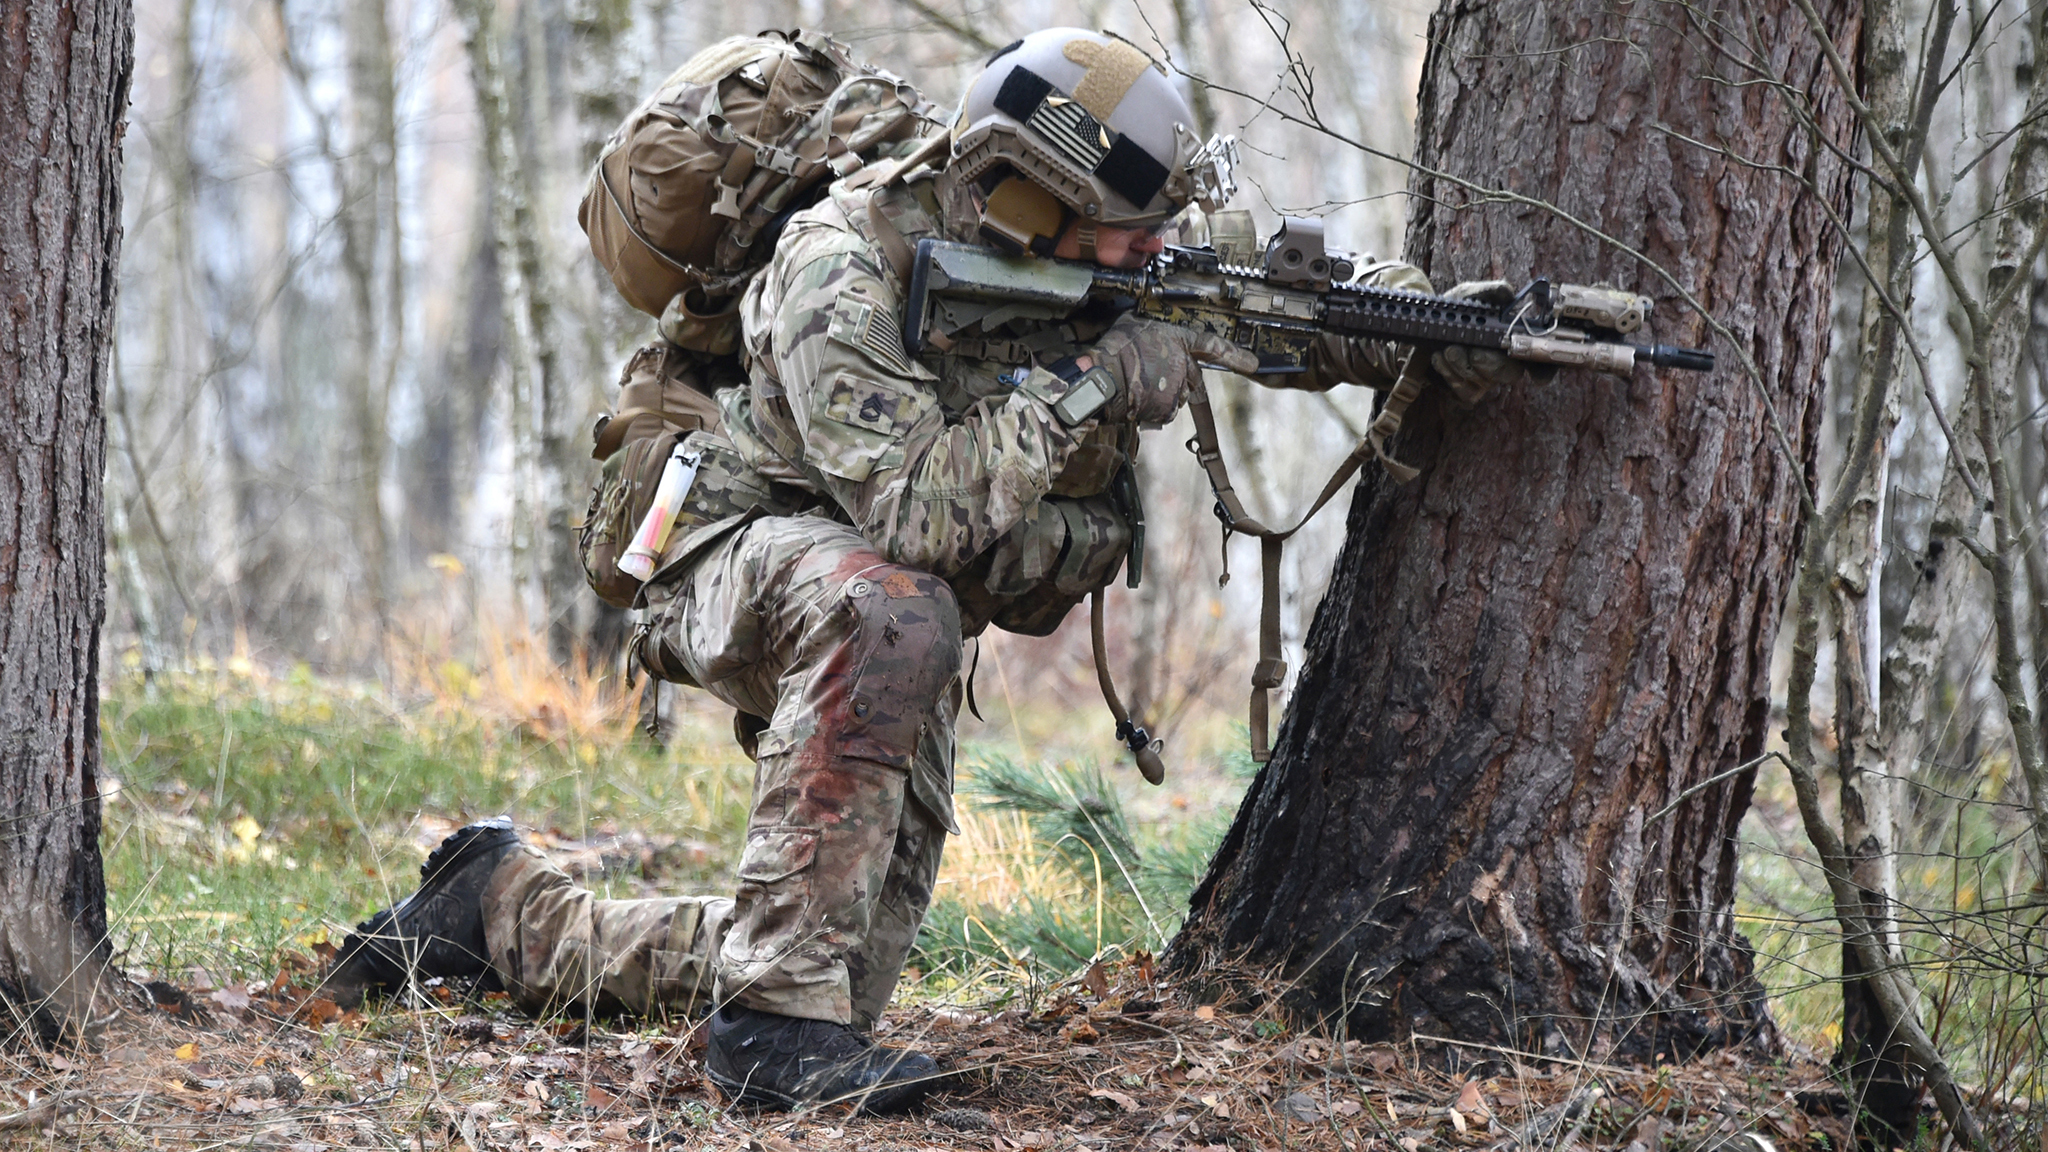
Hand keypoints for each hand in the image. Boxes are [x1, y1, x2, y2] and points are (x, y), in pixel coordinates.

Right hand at [1085, 315, 1258, 424]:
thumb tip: (1146, 331)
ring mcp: (1177, 390)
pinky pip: (1162, 412)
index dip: (1234, 355)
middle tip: (1161, 380)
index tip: (1251, 364)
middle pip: (1193, 380)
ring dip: (1161, 395)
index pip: (1213, 347)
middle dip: (1183, 383)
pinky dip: (1150, 408)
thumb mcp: (1135, 324)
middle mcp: (1183, 367)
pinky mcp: (1166, 410)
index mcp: (1179, 341)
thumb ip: (1151, 331)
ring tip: (1137, 384)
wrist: (1105, 377)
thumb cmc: (1116, 349)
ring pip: (1176, 397)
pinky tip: (1134, 396)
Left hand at [1431, 280, 1534, 403]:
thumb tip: (1509, 294)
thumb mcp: (1469, 295)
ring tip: (1448, 348)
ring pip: (1484, 382)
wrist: (1421, 329)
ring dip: (1462, 365)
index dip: (1545, 369)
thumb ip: (1490, 292)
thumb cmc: (1452, 312)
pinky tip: (1439, 358)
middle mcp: (1503, 361)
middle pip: (1511, 373)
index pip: (1538, 357)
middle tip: (1472, 351)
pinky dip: (1449, 373)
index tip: (1539, 376)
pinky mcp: (1465, 391)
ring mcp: (1485, 379)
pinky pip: (1464, 391)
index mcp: (1512, 338)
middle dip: (1490, 362)